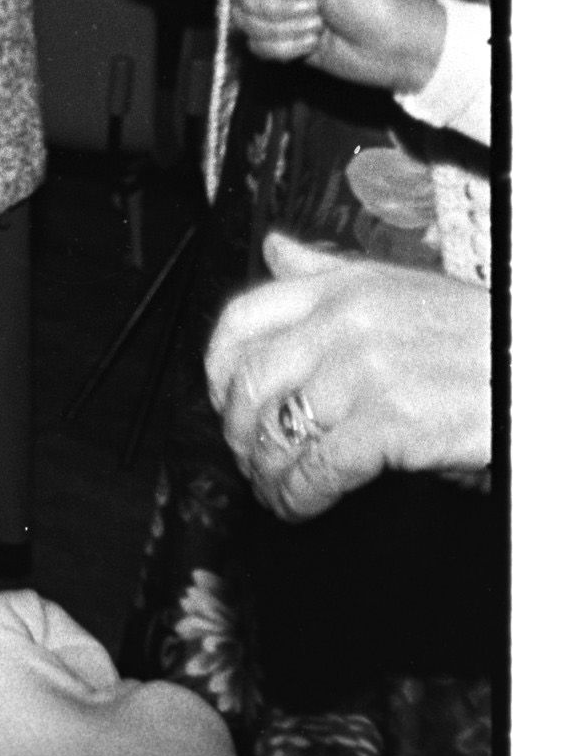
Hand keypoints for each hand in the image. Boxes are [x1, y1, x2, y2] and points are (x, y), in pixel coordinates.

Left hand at [204, 230, 492, 522]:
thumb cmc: (480, 334)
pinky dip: (298, 493)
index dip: (217, 366)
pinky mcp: (390, 420)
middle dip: (236, 429)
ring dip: (264, 469)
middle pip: (249, 381)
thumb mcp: (401, 286)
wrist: (540, 367)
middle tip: (245, 454)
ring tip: (271, 487)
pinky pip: (318, 466)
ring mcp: (364, 372)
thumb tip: (275, 251)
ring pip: (277, 428)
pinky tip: (299, 504)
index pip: (243, 317)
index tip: (219, 396)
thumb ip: (329, 273)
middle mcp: (344, 323)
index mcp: (343, 287)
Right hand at [232, 0, 446, 94]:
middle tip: (317, 11)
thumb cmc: (383, 4)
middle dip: (276, 8)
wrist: (404, 52)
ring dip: (283, 30)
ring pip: (242, 18)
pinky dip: (282, 49)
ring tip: (318, 29)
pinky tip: (312, 45)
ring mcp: (283, 10)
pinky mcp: (284, 38)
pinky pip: (253, 44)